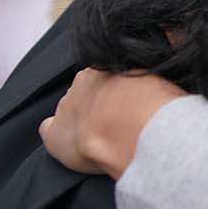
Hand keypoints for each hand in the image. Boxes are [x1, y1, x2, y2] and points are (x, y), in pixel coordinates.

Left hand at [40, 68, 185, 179]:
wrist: (132, 131)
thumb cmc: (153, 104)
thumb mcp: (158, 78)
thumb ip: (146, 78)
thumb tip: (151, 84)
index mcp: (107, 65)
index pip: (110, 75)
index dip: (120, 91)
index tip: (131, 102)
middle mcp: (83, 80)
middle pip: (88, 90)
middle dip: (100, 102)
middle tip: (119, 119)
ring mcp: (66, 106)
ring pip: (72, 109)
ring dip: (83, 119)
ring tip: (104, 135)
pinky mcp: (55, 134)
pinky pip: (49, 129)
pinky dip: (56, 134)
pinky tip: (71, 143)